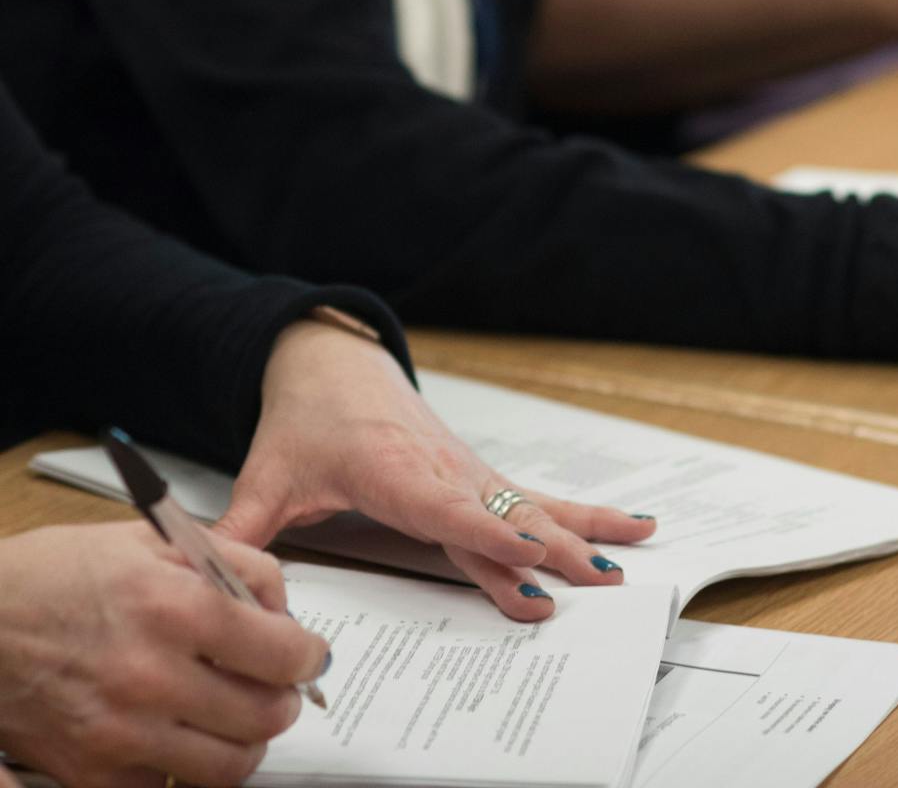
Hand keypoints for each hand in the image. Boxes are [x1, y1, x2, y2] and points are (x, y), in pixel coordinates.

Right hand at [0, 522, 327, 787]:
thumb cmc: (60, 575)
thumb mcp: (155, 541)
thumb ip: (235, 563)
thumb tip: (282, 606)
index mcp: (174, 607)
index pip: (281, 651)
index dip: (308, 656)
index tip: (309, 655)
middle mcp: (151, 675)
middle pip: (265, 715)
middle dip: (284, 700)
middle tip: (277, 687)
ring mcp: (120, 733)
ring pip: (229, 765)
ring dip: (246, 741)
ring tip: (238, 716)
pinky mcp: (92, 773)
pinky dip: (185, 768)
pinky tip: (180, 735)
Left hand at [215, 321, 656, 621]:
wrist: (336, 367)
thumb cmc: (305, 421)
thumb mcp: (266, 475)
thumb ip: (242, 530)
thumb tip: (215, 581)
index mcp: (388, 469)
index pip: (441, 507)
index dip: (484, 534)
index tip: (527, 554)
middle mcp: (440, 470)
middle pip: (501, 514)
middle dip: (548, 549)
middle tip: (592, 580)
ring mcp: (467, 473)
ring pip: (531, 506)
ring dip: (581, 533)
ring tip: (630, 557)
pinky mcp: (480, 478)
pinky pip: (537, 501)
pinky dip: (585, 516)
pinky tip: (630, 528)